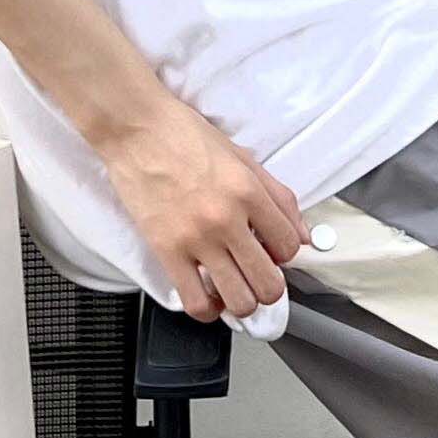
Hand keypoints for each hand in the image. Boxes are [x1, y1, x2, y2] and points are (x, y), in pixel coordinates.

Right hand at [98, 95, 307, 321]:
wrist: (136, 129)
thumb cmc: (184, 135)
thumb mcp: (242, 157)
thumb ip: (277, 197)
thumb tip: (302, 233)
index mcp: (249, 192)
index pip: (289, 246)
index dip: (285, 254)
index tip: (272, 251)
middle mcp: (226, 219)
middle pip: (269, 283)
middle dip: (270, 287)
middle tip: (258, 277)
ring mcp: (196, 239)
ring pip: (238, 300)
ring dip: (242, 301)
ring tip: (235, 289)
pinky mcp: (166, 250)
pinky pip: (195, 302)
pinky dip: (207, 309)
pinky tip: (208, 297)